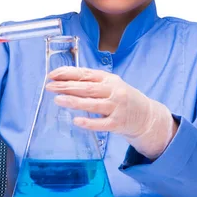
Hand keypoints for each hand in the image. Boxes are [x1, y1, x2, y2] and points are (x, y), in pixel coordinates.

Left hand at [46, 67, 177, 159]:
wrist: (147, 116)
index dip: (68, 73)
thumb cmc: (123, 98)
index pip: (85, 73)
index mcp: (109, 79)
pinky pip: (101, 124)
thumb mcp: (111, 85)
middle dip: (66, 86)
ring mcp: (116, 107)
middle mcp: (113, 91)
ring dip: (74, 101)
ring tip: (57, 100)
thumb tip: (65, 81)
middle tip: (50, 87)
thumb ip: (92, 82)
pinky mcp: (118, 123)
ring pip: (92, 104)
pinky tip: (76, 121)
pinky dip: (89, 122)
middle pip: (87, 88)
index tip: (52, 74)